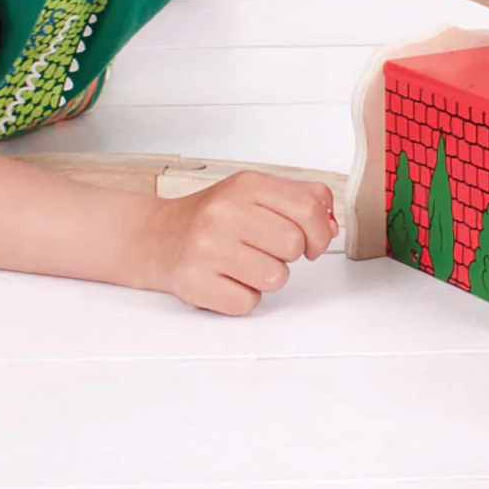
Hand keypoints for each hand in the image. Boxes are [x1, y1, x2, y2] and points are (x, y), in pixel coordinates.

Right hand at [136, 171, 338, 314]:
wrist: (156, 237)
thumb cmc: (211, 218)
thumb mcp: (253, 194)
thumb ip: (299, 200)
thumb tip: (332, 224)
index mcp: (245, 186)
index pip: (308, 207)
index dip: (320, 231)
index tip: (311, 242)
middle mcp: (224, 213)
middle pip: (293, 246)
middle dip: (287, 255)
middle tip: (263, 250)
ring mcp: (207, 248)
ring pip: (275, 278)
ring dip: (265, 278)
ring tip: (241, 264)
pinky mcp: (195, 282)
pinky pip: (248, 303)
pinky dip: (241, 297)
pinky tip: (225, 279)